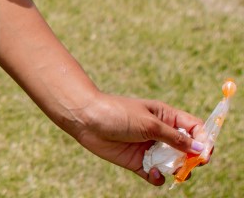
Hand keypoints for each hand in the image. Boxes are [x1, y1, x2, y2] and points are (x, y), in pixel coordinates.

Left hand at [70, 92, 204, 184]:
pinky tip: (152, 173)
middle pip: (187, 149)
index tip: (205, 154)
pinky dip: (157, 177)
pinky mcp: (137, 161)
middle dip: (192, 159)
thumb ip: (175, 138)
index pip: (194, 129)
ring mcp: (149, 148)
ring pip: (173, 164)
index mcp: (165, 117)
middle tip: (190, 165)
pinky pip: (155, 175)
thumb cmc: (117, 113)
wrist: (86, 119)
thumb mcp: (149, 124)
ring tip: (169, 169)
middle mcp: (160, 133)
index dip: (204, 141)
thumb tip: (201, 149)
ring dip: (176, 170)